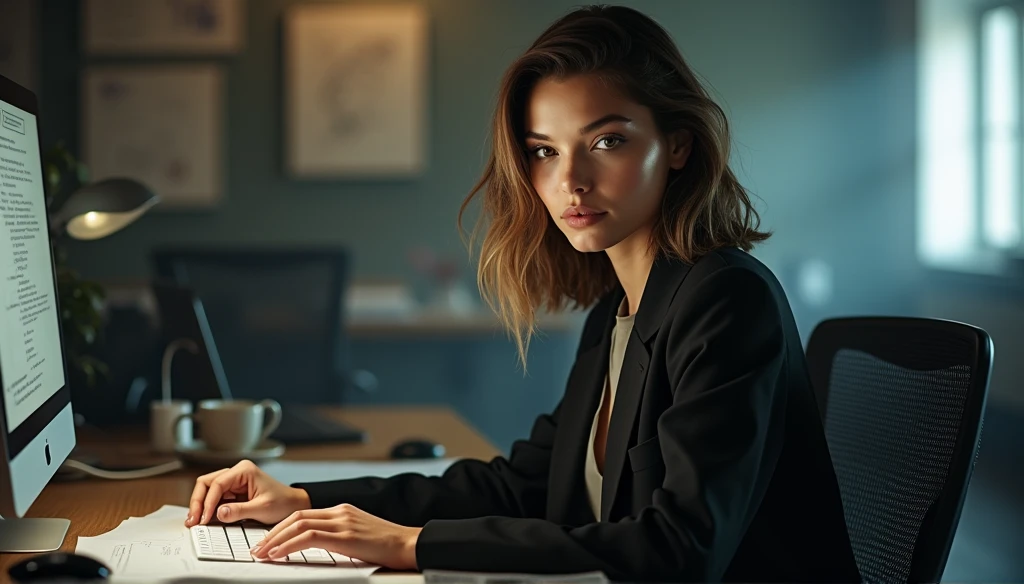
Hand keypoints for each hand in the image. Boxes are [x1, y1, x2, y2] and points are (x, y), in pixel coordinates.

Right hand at [185, 459, 310, 526]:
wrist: (293, 505)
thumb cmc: (282, 502)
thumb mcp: (262, 508)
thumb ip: (240, 510)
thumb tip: (218, 513)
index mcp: (244, 470)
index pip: (218, 483)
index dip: (208, 501)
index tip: (204, 518)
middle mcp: (236, 473)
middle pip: (207, 483)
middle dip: (198, 502)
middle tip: (193, 521)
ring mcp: (233, 482)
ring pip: (207, 490)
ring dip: (200, 506)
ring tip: (194, 522)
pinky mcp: (232, 493)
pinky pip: (215, 499)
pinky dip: (208, 509)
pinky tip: (204, 520)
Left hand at [251, 504, 420, 569]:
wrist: (410, 544)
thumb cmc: (389, 546)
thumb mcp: (360, 536)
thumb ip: (340, 536)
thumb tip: (319, 546)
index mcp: (342, 510)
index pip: (303, 514)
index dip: (281, 527)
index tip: (267, 542)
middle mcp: (340, 511)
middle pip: (296, 516)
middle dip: (272, 533)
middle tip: (257, 548)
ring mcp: (343, 522)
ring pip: (299, 524)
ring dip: (275, 540)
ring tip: (262, 553)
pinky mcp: (346, 536)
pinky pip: (309, 537)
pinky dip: (289, 545)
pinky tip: (278, 554)